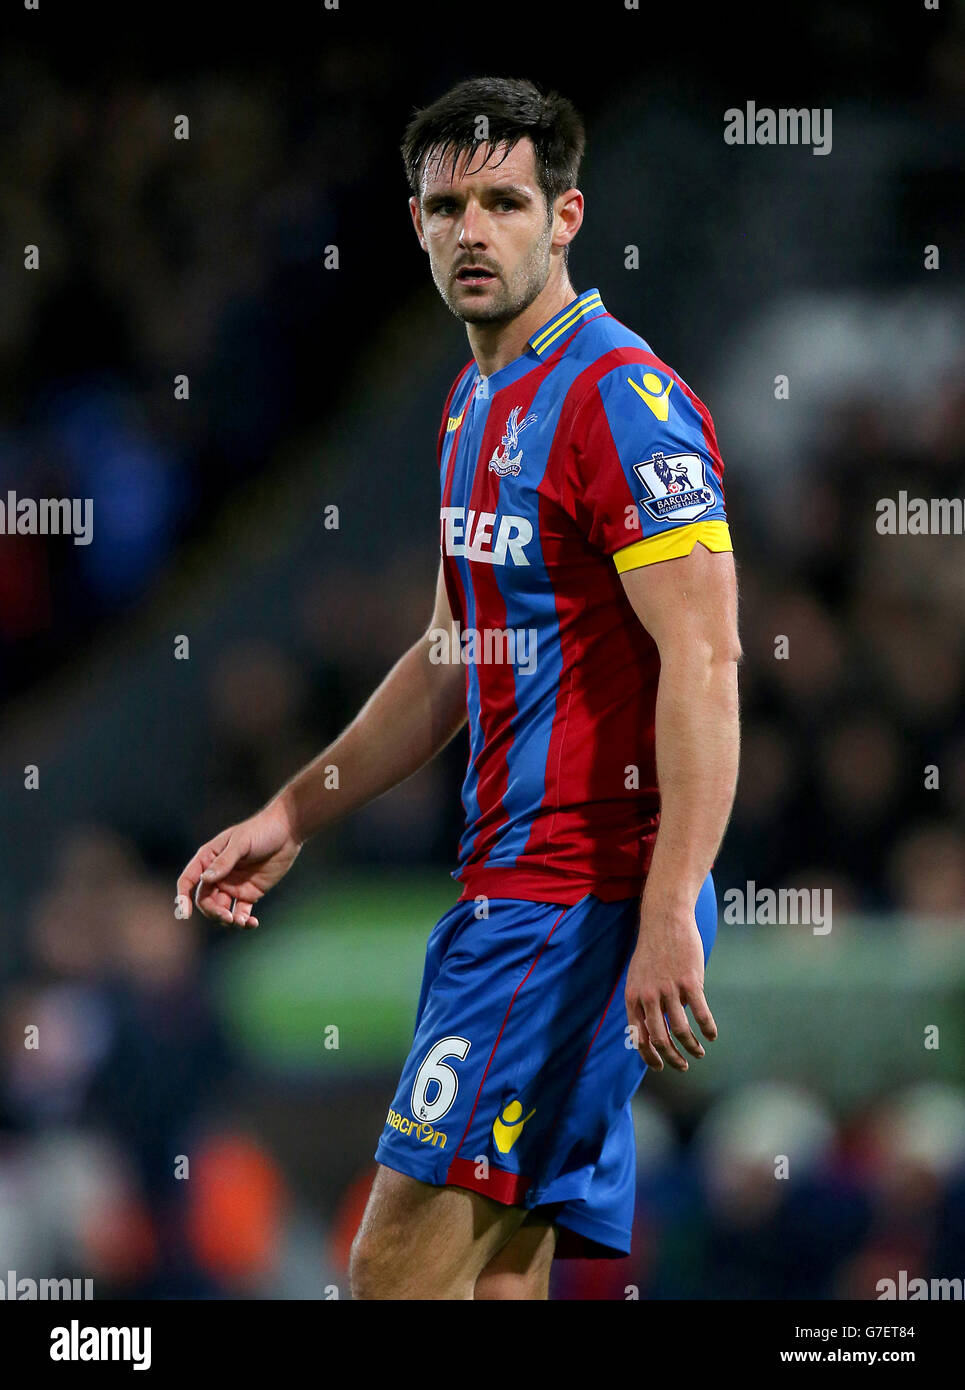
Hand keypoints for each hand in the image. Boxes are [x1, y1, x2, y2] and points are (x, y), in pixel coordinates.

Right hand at [176, 797, 301, 927]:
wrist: (288, 832)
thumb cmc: (261, 831)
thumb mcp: (241, 843)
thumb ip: (224, 862)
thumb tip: (204, 880)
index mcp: (208, 858)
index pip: (188, 880)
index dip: (183, 897)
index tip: (184, 913)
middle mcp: (217, 874)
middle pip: (205, 900)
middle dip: (213, 911)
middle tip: (226, 917)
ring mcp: (232, 885)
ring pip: (221, 910)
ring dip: (227, 920)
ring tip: (240, 922)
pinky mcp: (249, 893)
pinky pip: (240, 913)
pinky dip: (243, 921)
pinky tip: (252, 923)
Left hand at [624, 908, 716, 1071]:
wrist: (665, 920)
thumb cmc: (653, 950)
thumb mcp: (637, 977)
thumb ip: (642, 1002)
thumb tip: (652, 1029)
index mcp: (633, 997)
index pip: (639, 1037)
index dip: (650, 1057)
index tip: (661, 1066)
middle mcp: (649, 996)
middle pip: (661, 1039)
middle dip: (673, 1059)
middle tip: (683, 1066)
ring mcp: (670, 989)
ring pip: (681, 1031)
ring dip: (692, 1048)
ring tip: (699, 1052)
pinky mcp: (690, 982)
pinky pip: (701, 1014)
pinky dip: (708, 1029)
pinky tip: (712, 1035)